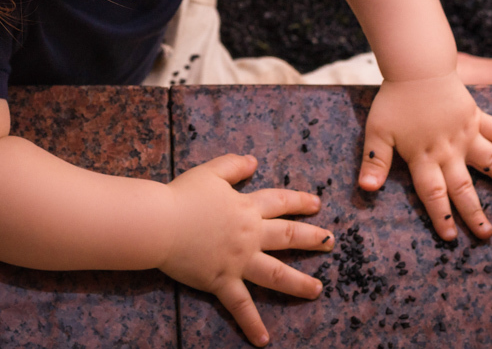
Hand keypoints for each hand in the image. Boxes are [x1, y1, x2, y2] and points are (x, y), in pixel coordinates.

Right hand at [160, 154, 332, 346]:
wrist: (161, 224)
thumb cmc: (183, 196)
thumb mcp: (211, 172)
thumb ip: (234, 165)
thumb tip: (254, 161)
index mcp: (247, 207)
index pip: (280, 202)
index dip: (300, 201)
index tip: (317, 204)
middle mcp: (249, 235)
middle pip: (288, 236)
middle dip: (312, 239)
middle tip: (330, 242)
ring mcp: (238, 261)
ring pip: (276, 274)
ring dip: (299, 283)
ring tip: (317, 290)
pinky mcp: (222, 281)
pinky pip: (240, 306)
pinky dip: (252, 324)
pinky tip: (264, 340)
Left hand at [357, 72, 491, 240]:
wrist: (416, 67)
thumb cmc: (394, 100)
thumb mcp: (377, 132)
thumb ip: (374, 161)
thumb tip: (366, 190)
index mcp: (424, 157)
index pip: (434, 193)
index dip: (441, 215)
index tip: (451, 237)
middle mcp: (449, 150)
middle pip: (464, 187)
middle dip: (474, 212)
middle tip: (488, 234)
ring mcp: (466, 134)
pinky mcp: (476, 117)